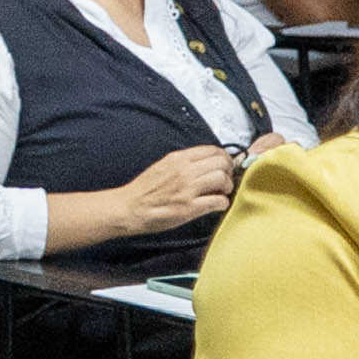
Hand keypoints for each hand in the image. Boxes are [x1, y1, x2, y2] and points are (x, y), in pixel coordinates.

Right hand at [96, 145, 239, 241]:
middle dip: (229, 171)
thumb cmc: (144, 191)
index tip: (225, 166)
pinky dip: (222, 203)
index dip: (224, 158)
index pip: (212, 150)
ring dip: (227, 187)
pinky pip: (217, 201)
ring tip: (222, 192)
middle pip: (221, 163)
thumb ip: (183, 163)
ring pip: (222, 179)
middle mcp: (184, 171)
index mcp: (178, 158)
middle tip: (226, 180)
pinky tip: (217, 205)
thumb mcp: (163, 166)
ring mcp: (187, 189)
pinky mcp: (188, 208)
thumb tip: (204, 163)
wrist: (129, 208)